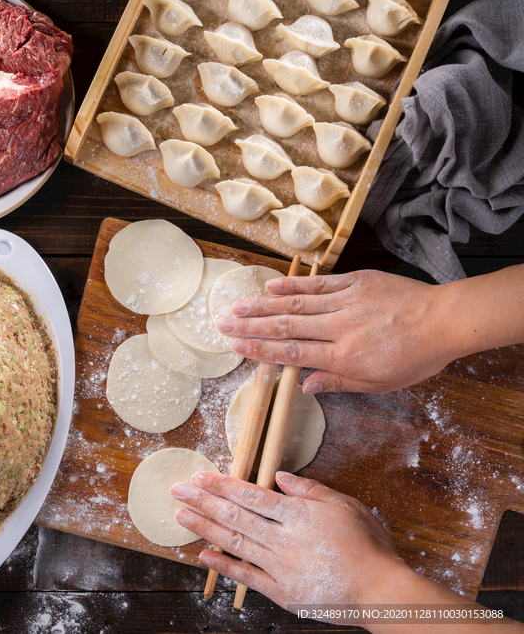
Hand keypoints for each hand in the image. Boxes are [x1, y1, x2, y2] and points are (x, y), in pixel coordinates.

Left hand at [171, 470, 407, 621]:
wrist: (382, 593)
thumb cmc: (369, 547)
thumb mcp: (346, 506)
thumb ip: (310, 490)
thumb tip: (280, 477)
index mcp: (299, 515)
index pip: (251, 496)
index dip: (223, 485)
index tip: (200, 476)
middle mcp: (284, 539)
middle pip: (235, 516)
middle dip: (204, 500)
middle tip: (178, 489)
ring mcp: (280, 567)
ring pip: (235, 543)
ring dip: (205, 528)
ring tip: (181, 516)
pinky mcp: (281, 592)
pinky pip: (246, 577)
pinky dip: (223, 566)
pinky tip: (203, 555)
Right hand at [214, 270, 454, 393]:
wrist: (446, 321)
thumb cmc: (417, 356)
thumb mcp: (381, 383)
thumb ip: (340, 383)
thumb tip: (306, 386)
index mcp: (344, 357)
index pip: (292, 353)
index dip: (259, 349)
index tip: (234, 345)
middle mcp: (340, 328)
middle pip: (285, 327)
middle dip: (249, 326)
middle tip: (221, 324)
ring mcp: (346, 302)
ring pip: (296, 304)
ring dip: (262, 305)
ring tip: (235, 306)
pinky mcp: (356, 282)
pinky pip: (319, 283)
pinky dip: (293, 284)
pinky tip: (271, 286)